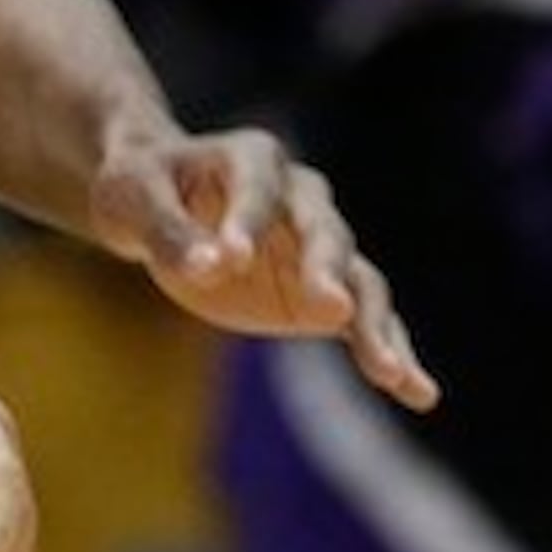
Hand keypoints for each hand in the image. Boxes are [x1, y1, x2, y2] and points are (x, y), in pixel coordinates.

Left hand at [90, 127, 438, 412]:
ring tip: (390, 372)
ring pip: (359, 281)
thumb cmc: (139, 190)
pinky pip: (363, 322)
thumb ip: (168, 232)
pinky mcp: (320, 293)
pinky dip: (389, 351)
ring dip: (374, 324)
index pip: (258, 190)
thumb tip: (209, 269)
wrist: (158, 203)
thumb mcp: (132, 201)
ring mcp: (317, 247)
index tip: (230, 260)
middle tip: (330, 310)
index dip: (248, 221)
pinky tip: (419, 392)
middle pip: (326, 233)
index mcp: (252, 159)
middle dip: (327, 270)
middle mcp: (300, 197)